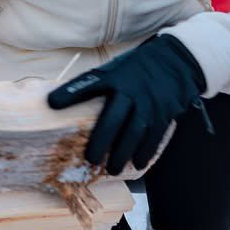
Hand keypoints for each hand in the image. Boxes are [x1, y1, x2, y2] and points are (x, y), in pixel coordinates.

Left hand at [47, 34, 206, 174]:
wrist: (176, 60)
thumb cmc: (138, 68)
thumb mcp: (117, 68)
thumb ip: (98, 83)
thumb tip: (64, 101)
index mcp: (115, 75)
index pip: (89, 82)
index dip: (71, 93)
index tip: (52, 104)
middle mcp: (132, 89)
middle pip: (114, 118)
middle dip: (101, 141)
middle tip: (90, 159)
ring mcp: (149, 102)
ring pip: (134, 132)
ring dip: (122, 153)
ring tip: (112, 169)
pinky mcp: (165, 113)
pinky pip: (154, 137)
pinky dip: (145, 152)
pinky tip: (137, 163)